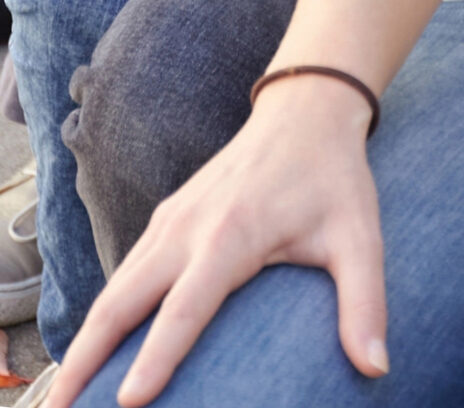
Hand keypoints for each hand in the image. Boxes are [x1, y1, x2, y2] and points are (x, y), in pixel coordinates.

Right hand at [51, 76, 387, 405]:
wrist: (306, 109)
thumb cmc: (335, 178)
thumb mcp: (359, 237)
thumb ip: (365, 302)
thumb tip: (376, 368)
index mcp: (231, 235)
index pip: (185, 307)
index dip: (157, 357)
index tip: (128, 403)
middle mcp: (188, 227)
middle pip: (123, 301)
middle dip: (88, 359)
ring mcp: (171, 220)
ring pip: (114, 289)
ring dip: (85, 341)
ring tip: (62, 399)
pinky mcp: (166, 219)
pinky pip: (125, 273)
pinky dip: (101, 315)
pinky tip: (91, 351)